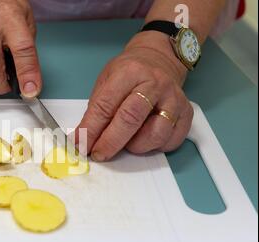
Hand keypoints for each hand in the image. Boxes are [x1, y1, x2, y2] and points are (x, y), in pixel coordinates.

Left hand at [75, 32, 193, 160]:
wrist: (159, 60)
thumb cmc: (128, 74)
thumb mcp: (106, 81)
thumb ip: (97, 110)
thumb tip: (83, 139)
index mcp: (129, 73)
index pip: (106, 106)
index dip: (91, 130)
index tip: (81, 145)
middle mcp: (155, 84)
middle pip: (131, 119)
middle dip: (110, 142)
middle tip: (98, 154)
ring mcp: (174, 99)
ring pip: (155, 134)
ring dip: (136, 146)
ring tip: (126, 143)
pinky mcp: (187, 113)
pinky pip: (171, 140)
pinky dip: (155, 147)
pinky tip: (145, 140)